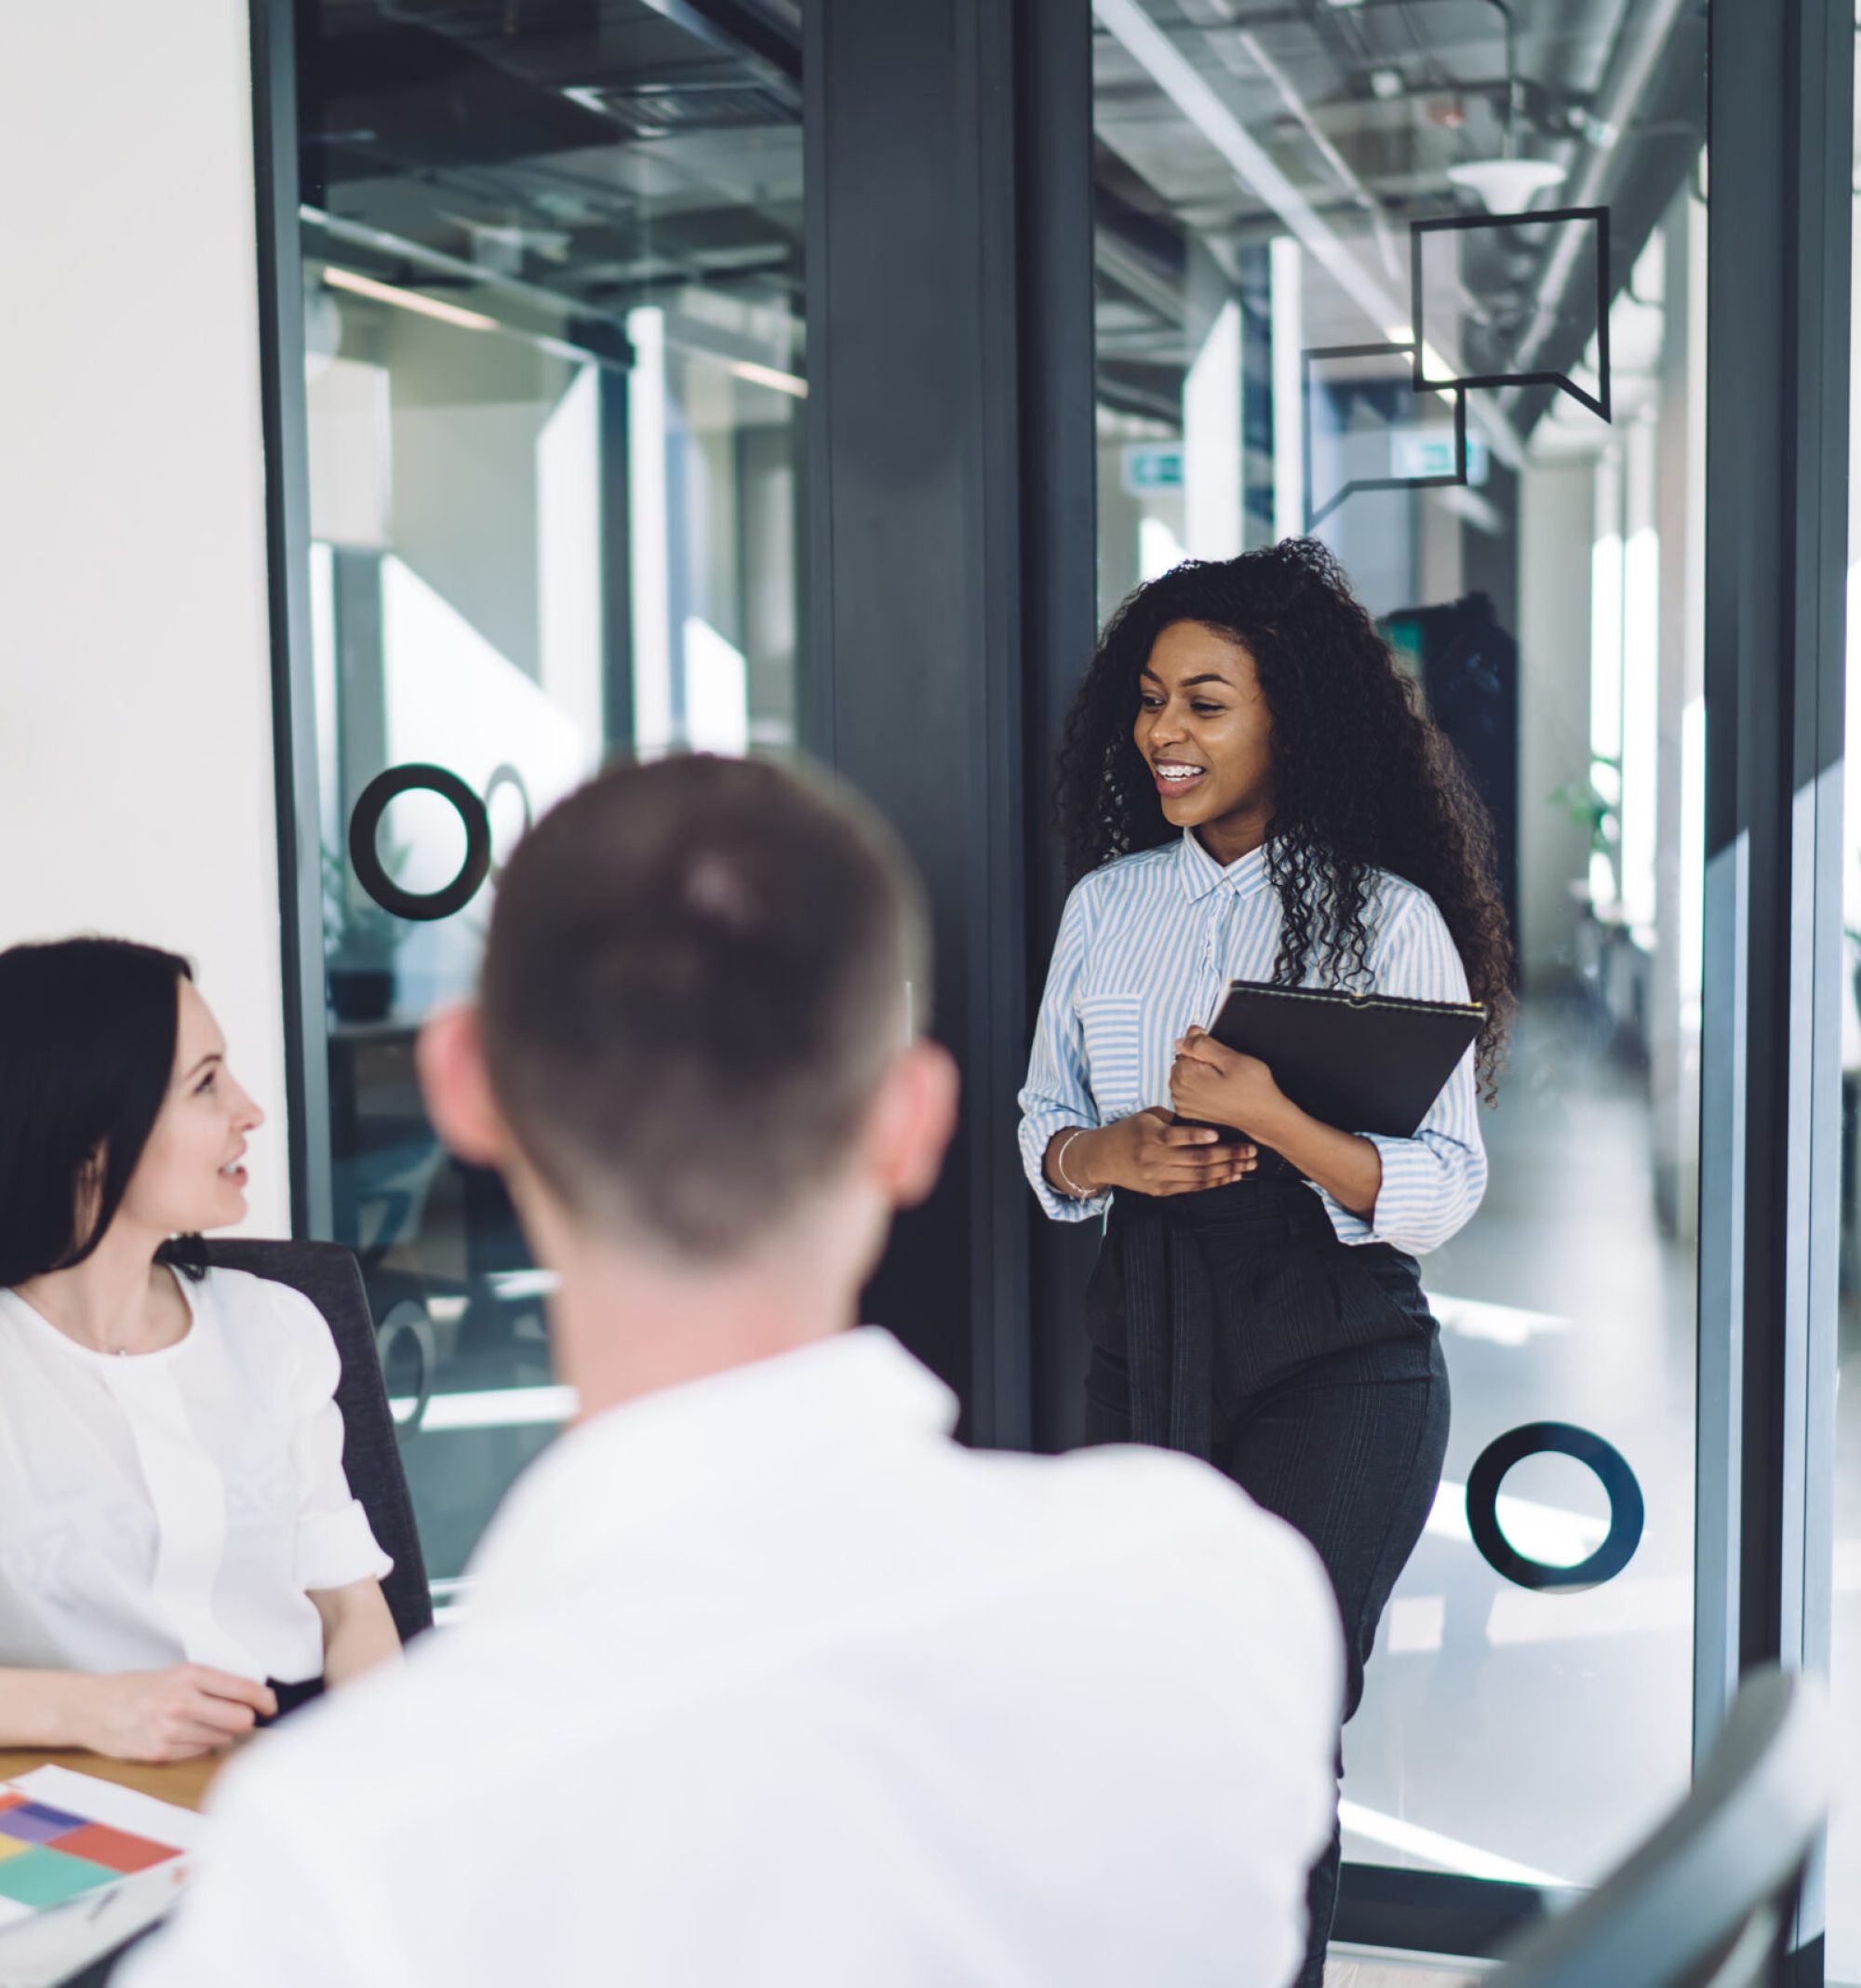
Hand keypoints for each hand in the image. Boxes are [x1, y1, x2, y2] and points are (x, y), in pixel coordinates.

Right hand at [74, 1666, 276, 1762]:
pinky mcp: (159, 1753)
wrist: (92, 1708)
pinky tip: (183, 1737)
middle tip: (242, 1719)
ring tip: (199, 1725)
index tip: (271, 1706)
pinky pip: (197, 1754)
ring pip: (221, 1740)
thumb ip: (211, 1685)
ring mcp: (170, 1730)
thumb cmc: (137, 1688)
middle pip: (239, 1720)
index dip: (264, 1700)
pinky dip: (198, 1748)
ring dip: (219, 1735)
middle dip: (245, 1721)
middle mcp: (182, 1702)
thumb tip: (250, 1699)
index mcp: (190, 1676)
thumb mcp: (176, 1674)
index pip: (243, 1689)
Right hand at [1081, 1108, 1256, 1197]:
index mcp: (1150, 1136)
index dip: (1197, 1137)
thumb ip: (1170, 1117)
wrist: (1103, 1158)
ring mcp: (1158, 1177)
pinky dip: (1215, 1182)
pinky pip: (1193, 1187)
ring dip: (1227, 1171)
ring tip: (1248, 1164)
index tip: (1217, 1134)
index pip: (1176, 1137)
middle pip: (1195, 1159)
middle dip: (1227, 1155)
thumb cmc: (1129, 1132)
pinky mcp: (1162, 1190)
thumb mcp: (1145, 1117)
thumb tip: (1200, 1112)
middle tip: (1250, 1150)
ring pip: (1199, 1176)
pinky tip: (1231, 1176)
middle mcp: (1154, 1159)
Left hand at [1168, 1028, 1286, 1138]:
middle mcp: (1178, 1091)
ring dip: (1198, 1073)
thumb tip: (1182, 1039)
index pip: (1184, 1046)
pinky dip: (1197, 1086)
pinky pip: (1186, 1088)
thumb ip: (1202, 1045)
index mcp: (1186, 1075)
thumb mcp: (1231, 1058)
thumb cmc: (1252, 1088)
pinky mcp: (1188, 1111)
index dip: (1204, 1047)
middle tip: (1224, 1072)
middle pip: (1182, 1060)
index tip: (1221, 1059)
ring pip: (1183, 1073)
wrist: (1263, 1116)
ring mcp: (1182, 1103)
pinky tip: (1215, 1091)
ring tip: (1221, 1083)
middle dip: (1200, 1061)